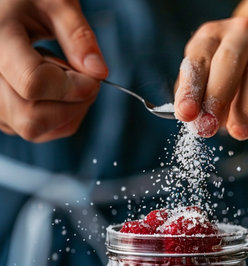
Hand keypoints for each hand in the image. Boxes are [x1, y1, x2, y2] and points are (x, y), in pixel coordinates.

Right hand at [0, 0, 107, 142]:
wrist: (6, 9)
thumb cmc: (28, 0)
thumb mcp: (56, 3)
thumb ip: (78, 35)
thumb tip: (99, 73)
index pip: (34, 84)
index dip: (74, 87)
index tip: (93, 76)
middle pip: (32, 118)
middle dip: (72, 105)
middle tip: (85, 80)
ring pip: (35, 130)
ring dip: (67, 113)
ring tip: (65, 80)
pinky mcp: (3, 115)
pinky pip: (37, 132)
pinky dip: (59, 119)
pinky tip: (58, 92)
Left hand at [174, 16, 247, 138]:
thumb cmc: (229, 78)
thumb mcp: (205, 83)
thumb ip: (197, 99)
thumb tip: (194, 120)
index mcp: (213, 36)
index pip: (198, 59)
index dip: (191, 89)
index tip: (186, 114)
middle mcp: (244, 33)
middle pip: (230, 61)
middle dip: (217, 98)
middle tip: (209, 128)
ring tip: (239, 131)